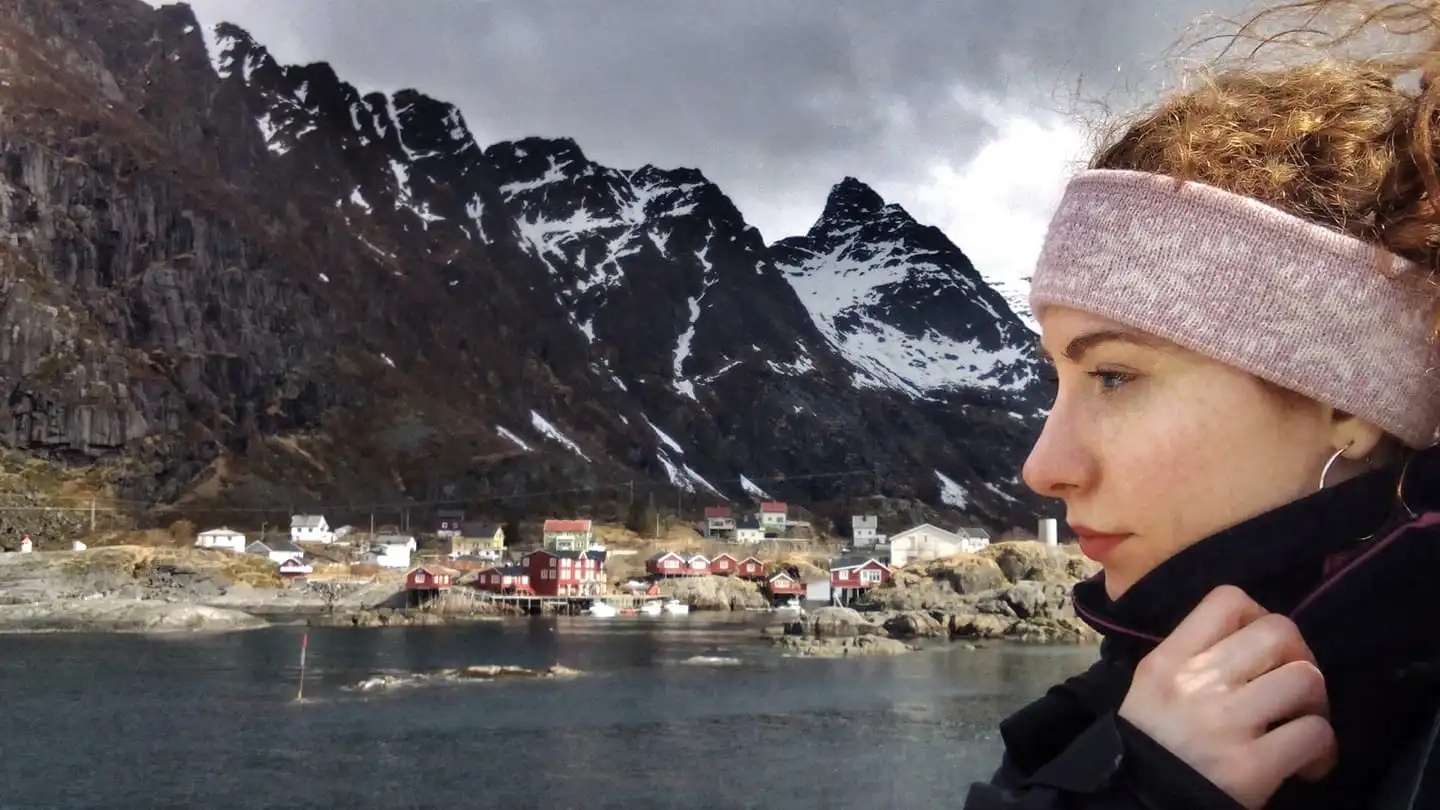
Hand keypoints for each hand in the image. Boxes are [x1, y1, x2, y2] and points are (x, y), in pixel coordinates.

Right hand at [1118, 585, 1336, 809]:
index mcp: (1170, 659)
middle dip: (1299, 656)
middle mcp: (1199, 682)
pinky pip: (1315, 733)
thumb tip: (1249, 640)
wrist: (1140, 802)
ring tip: (1301, 723)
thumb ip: (1192, 656)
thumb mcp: (1153, 686)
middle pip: (1280, 631)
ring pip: (1307, 678)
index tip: (1259, 649)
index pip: (1228, 600)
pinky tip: (1306, 763)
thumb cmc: (1151, 742)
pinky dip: (1322, 749)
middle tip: (1291, 685)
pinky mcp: (1253, 766)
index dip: (1259, 616)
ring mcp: (1227, 723)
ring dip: (1316, 703)